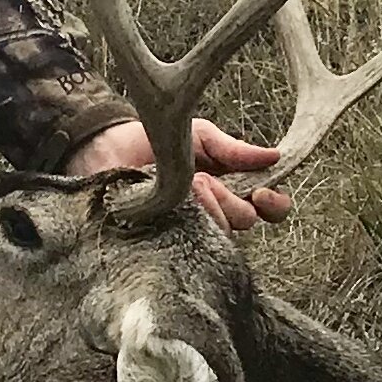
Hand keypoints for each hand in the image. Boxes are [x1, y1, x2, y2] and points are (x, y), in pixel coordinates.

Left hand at [62, 117, 291, 228]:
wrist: (105, 147)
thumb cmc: (154, 139)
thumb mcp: (198, 135)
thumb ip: (233, 149)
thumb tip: (275, 156)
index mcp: (230, 188)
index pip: (268, 208)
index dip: (274, 205)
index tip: (261, 193)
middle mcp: (215, 214)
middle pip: (245, 220)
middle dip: (229, 199)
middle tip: (201, 181)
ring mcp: (191, 231)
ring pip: (220, 235)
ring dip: (206, 208)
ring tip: (183, 189)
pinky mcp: (164, 243)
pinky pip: (188, 246)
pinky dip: (185, 225)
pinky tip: (170, 210)